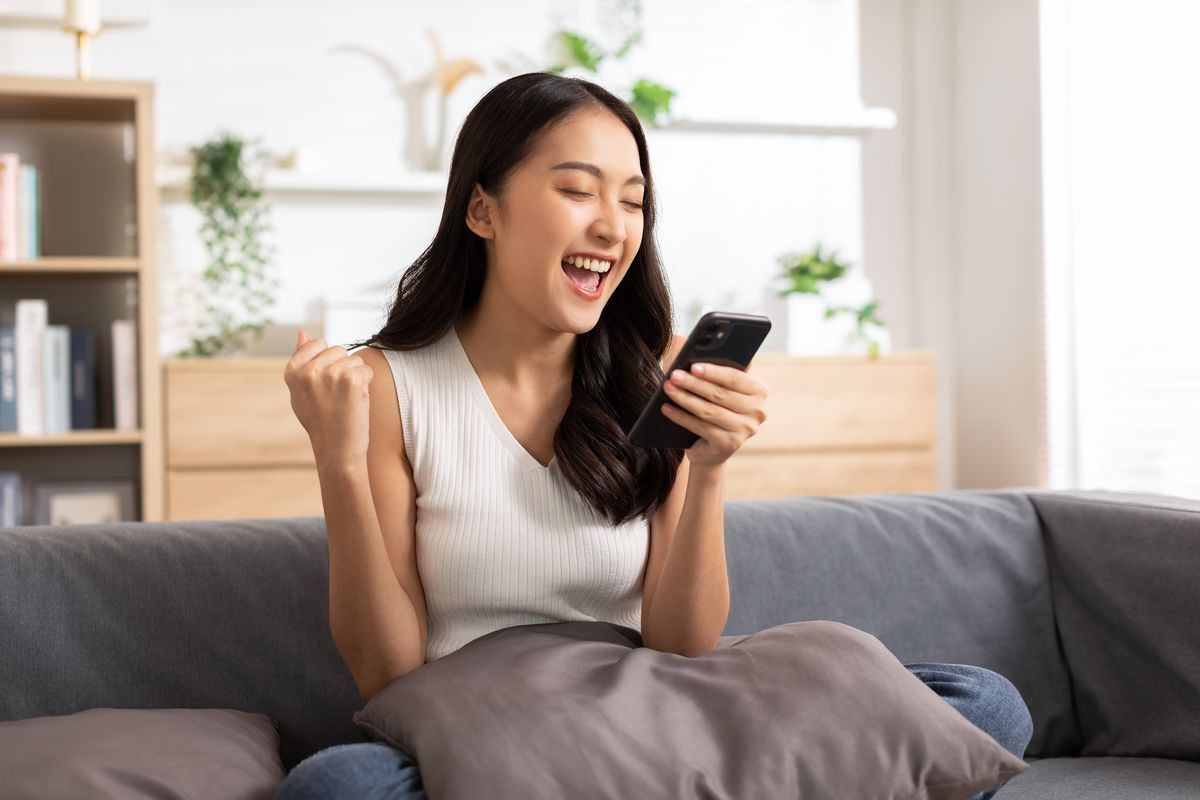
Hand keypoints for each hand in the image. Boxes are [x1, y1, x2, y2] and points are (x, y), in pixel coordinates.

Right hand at [283, 328, 373, 465]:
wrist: (337, 451)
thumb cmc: (321, 421)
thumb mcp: (302, 390)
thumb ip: (302, 360)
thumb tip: (302, 330)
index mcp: (292, 371)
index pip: (317, 343)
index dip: (327, 362)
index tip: (324, 385)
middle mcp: (308, 370)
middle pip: (338, 350)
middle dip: (343, 368)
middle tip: (336, 396)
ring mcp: (330, 373)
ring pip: (355, 360)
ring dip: (356, 378)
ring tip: (345, 401)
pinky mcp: (351, 380)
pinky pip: (367, 370)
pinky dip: (367, 385)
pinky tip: (356, 402)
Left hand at [660, 362, 768, 467]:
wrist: (713, 450)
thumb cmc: (717, 410)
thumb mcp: (723, 391)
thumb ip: (720, 376)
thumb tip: (699, 356)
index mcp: (760, 392)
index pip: (735, 378)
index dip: (712, 372)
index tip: (693, 366)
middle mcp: (758, 412)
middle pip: (720, 394)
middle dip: (694, 384)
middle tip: (674, 376)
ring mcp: (745, 430)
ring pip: (709, 411)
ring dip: (685, 398)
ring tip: (668, 389)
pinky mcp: (729, 444)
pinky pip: (700, 427)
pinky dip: (681, 417)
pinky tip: (667, 408)